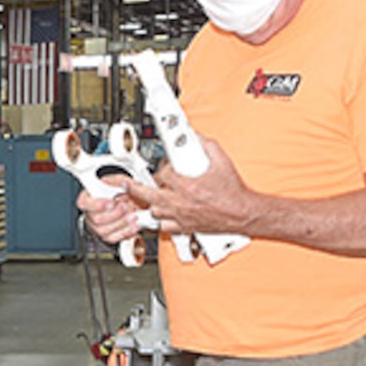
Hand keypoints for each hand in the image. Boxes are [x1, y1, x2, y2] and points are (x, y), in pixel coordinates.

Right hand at [76, 186, 145, 245]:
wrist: (137, 203)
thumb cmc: (126, 191)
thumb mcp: (123, 180)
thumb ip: (122, 181)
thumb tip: (122, 183)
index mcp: (90, 196)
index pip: (84, 203)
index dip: (96, 204)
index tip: (111, 202)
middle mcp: (91, 212)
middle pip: (95, 219)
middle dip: (114, 214)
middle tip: (126, 206)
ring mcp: (98, 226)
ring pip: (103, 231)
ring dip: (121, 223)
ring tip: (133, 215)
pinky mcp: (107, 235)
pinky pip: (112, 238)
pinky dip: (125, 232)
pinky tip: (133, 225)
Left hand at [128, 136, 253, 237]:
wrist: (242, 213)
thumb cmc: (233, 192)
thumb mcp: (222, 161)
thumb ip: (207, 146)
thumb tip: (196, 137)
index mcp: (188, 186)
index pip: (163, 174)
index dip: (162, 167)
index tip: (165, 165)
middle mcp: (181, 203)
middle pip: (147, 195)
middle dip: (133, 188)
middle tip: (124, 183)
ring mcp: (181, 217)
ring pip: (154, 212)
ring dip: (151, 203)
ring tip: (149, 196)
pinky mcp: (184, 228)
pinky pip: (163, 227)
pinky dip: (159, 221)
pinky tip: (160, 215)